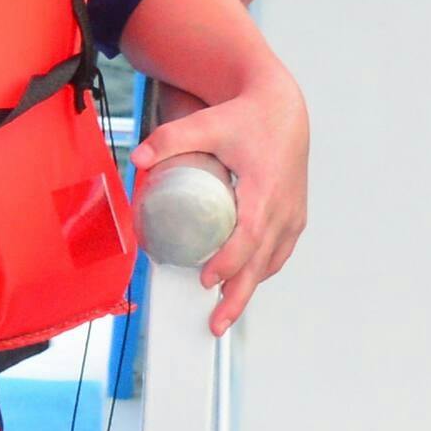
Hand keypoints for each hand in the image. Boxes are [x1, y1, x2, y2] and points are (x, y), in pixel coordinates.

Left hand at [137, 70, 309, 329]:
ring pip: (271, 262)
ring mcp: (293, 214)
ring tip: (223, 313)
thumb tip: (136, 158)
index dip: (229, 261)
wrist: (283, 106)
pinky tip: (242, 283)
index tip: (207, 279)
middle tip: (215, 324)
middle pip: (262, 262)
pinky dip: (261, 270)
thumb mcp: (207, 123)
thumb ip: (170, 138)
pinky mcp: (294, 215)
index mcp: (266, 189)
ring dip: (248, 288)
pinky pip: (279, 252)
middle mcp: (284, 207)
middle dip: (238, 296)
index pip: (250, 235)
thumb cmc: (248, 116)